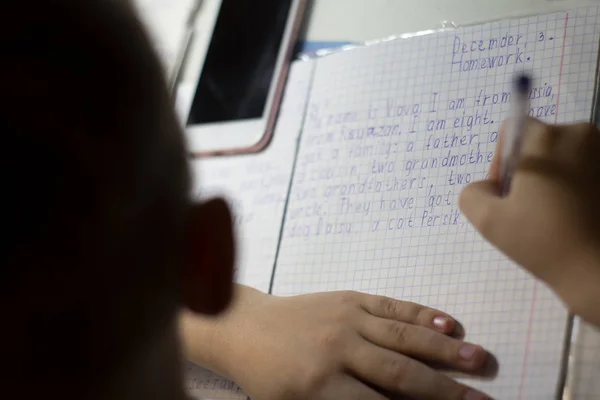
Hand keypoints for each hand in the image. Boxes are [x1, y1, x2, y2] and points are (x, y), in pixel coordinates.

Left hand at [192, 285, 490, 399]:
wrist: (247, 327)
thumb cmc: (270, 378)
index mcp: (319, 388)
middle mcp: (336, 351)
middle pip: (400, 373)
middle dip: (444, 389)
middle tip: (483, 399)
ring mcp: (345, 319)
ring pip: (402, 336)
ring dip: (444, 350)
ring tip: (480, 359)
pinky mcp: (349, 298)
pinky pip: (391, 306)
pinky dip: (422, 315)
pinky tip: (448, 324)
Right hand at [460, 117, 599, 325]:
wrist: (598, 271)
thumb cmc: (542, 241)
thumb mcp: (487, 220)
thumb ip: (472, 193)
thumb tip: (488, 186)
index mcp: (546, 138)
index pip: (512, 130)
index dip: (501, 161)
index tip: (508, 194)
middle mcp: (581, 135)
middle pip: (540, 143)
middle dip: (530, 171)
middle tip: (529, 208)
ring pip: (565, 157)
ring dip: (554, 179)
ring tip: (553, 215)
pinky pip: (586, 169)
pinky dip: (576, 187)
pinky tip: (573, 216)